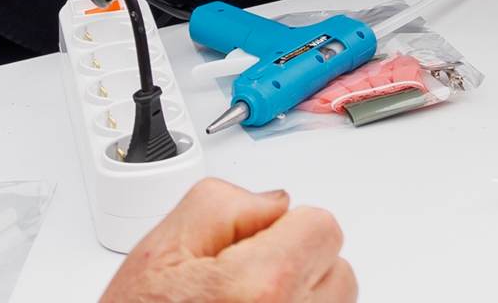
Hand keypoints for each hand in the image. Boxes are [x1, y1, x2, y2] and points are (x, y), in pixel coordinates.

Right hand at [95, 180, 354, 302]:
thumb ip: (225, 203)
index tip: (253, 245)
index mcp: (263, 286)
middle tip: (244, 280)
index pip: (323, 226)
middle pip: (336, 266)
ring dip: (302, 294)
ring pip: (334, 301)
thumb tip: (274, 204)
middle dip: (297, 261)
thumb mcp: (161, 248)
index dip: (285, 227)